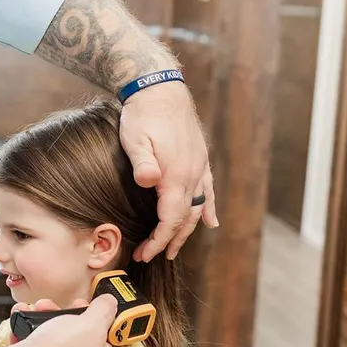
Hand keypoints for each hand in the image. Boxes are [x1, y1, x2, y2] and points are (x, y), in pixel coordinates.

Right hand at [17, 295, 115, 346]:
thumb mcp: (92, 323)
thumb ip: (104, 310)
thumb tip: (110, 301)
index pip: (100, 333)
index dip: (89, 314)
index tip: (78, 304)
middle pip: (73, 331)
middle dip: (58, 312)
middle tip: (50, 305)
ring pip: (51, 336)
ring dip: (40, 318)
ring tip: (33, 309)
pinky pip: (34, 345)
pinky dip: (26, 330)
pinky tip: (21, 319)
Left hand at [119, 81, 217, 261]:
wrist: (161, 88)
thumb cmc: (142, 114)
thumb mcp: (135, 138)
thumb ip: (142, 162)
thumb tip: (148, 182)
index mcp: (176, 175)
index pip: (170, 219)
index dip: (159, 240)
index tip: (145, 255)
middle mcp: (193, 175)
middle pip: (185, 218)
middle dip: (170, 240)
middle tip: (154, 257)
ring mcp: (199, 167)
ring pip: (198, 207)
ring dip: (188, 229)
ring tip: (176, 247)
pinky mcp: (200, 159)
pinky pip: (207, 190)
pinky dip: (208, 208)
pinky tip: (212, 221)